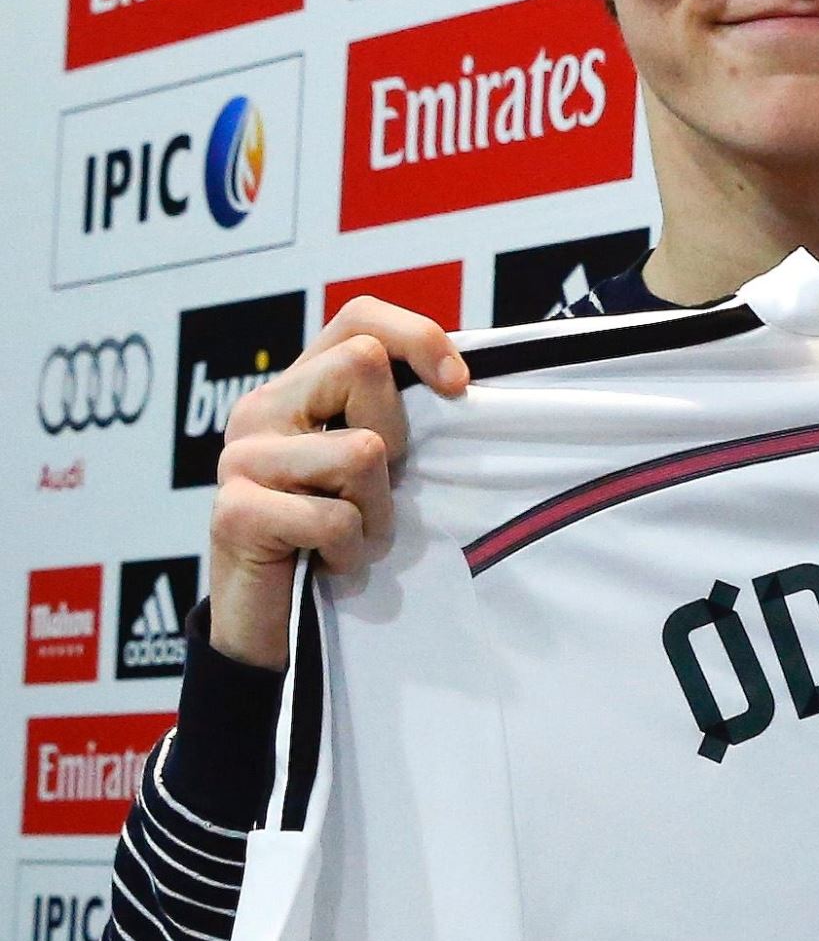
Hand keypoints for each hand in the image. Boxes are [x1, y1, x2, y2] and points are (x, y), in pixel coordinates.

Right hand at [208, 298, 466, 670]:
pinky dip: (350, 550)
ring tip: (350, 535)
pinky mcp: (235, 512)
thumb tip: (463, 380)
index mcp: (297, 386)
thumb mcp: (374, 466)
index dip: (417, 338)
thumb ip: (395, 414)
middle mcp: (260, 408)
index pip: (359, 319)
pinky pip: (335, 517)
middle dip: (396, 435)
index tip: (458, 386)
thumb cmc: (335, 536)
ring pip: (361, 449)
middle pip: (362, 365)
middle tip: (375, 488)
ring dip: (377, 510)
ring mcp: (241, 458)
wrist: (271, 622)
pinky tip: (328, 562)